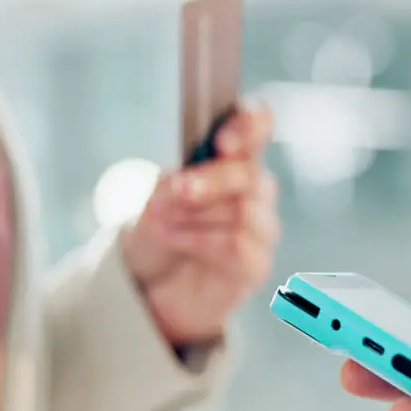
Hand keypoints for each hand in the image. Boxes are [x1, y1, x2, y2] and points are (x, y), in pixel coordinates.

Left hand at [121, 105, 278, 346]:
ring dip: (194, 214)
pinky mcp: (256, 264)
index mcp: (232, 160)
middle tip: (177, 190)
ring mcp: (260, 228)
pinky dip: (198, 239)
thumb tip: (189, 182)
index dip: (249, 126)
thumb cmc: (160, 231)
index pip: (258, 126)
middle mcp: (255, 190)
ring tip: (161, 223)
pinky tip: (176, 241)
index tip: (222, 143)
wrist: (149, 284)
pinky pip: (236, 244)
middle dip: (210, 180)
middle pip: (249, 174)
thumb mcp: (158, 195)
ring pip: (243, 210)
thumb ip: (180, 180)